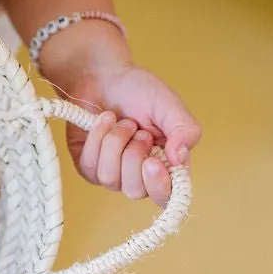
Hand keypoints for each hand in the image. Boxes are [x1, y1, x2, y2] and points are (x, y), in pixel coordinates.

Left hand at [64, 65, 200, 207]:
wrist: (103, 77)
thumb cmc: (139, 91)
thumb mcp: (170, 105)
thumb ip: (184, 130)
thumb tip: (180, 159)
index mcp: (165, 164)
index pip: (165, 196)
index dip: (158, 186)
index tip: (151, 162)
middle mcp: (138, 174)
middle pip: (135, 190)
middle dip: (133, 155)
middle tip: (137, 130)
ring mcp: (111, 173)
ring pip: (110, 178)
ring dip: (115, 142)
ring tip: (121, 122)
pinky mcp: (87, 166)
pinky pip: (89, 166)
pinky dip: (97, 139)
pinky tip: (103, 121)